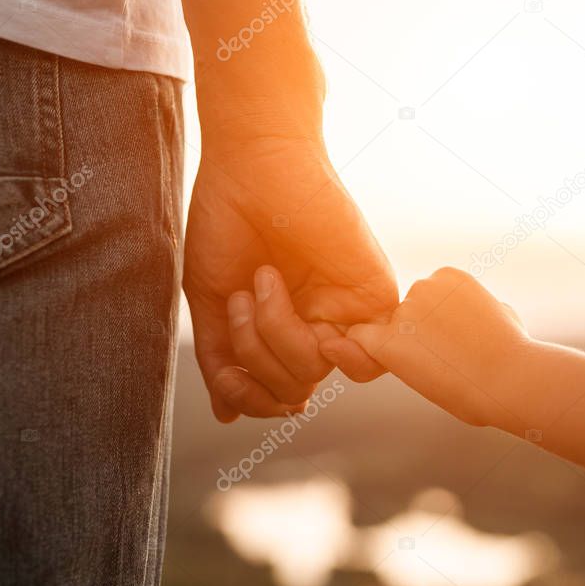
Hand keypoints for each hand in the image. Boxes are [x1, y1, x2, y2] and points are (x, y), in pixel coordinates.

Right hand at [183, 136, 397, 421]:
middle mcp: (316, 324)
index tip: (225, 369)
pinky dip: (343, 354)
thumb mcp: (210, 301)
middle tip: (242, 294)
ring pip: (317, 370)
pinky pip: (369, 353)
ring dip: (277, 337)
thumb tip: (228, 417)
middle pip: (293, 386)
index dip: (248, 394)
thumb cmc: (226, 225)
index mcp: (281, 330)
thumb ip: (221, 359)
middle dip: (255, 351)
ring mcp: (345, 311)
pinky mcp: (374, 294)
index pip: (277, 393)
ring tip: (263, 282)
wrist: (251, 168)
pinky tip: (321, 331)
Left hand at [341, 267, 530, 425]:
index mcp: (448, 276)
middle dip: (414, 336)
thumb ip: (478, 307)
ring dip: (399, 350)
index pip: (423, 299)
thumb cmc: (514, 354)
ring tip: (435, 372)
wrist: (511, 378)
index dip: (431, 325)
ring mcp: (404, 312)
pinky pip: (361, 342)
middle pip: (402, 314)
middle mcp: (422, 285)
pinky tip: (394, 370)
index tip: (451, 345)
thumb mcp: (502, 314)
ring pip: (384, 331)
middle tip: (440, 362)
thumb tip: (484, 312)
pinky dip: (365, 354)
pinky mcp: (389, 340)